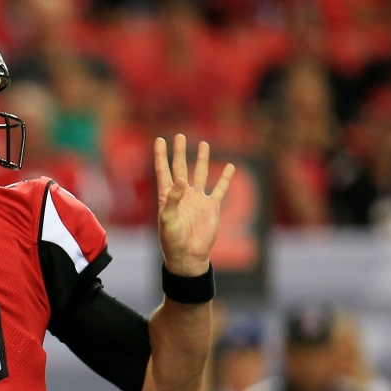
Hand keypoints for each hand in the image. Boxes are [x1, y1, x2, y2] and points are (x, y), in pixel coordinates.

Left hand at [154, 134, 234, 276]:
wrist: (188, 255)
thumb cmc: (172, 239)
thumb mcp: (168, 219)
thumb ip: (173, 199)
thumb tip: (181, 179)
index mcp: (168, 196)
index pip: (163, 171)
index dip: (161, 156)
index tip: (159, 140)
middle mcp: (182, 195)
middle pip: (181, 167)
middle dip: (180, 152)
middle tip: (180, 135)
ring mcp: (197, 199)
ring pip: (200, 174)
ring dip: (201, 159)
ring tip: (203, 144)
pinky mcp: (211, 207)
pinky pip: (220, 189)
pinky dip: (225, 178)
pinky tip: (230, 166)